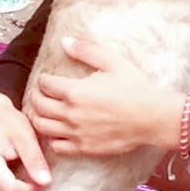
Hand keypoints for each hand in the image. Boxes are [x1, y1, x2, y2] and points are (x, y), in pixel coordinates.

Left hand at [28, 37, 178, 156]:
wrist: (153, 118)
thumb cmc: (134, 87)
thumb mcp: (111, 61)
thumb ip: (85, 49)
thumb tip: (64, 41)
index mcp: (75, 91)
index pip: (44, 85)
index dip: (43, 79)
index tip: (46, 78)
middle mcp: (71, 114)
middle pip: (38, 106)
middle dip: (35, 97)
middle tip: (40, 93)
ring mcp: (76, 134)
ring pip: (42, 128)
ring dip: (38, 117)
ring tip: (43, 110)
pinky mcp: (85, 149)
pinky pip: (57, 147)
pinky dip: (52, 138)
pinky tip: (58, 130)